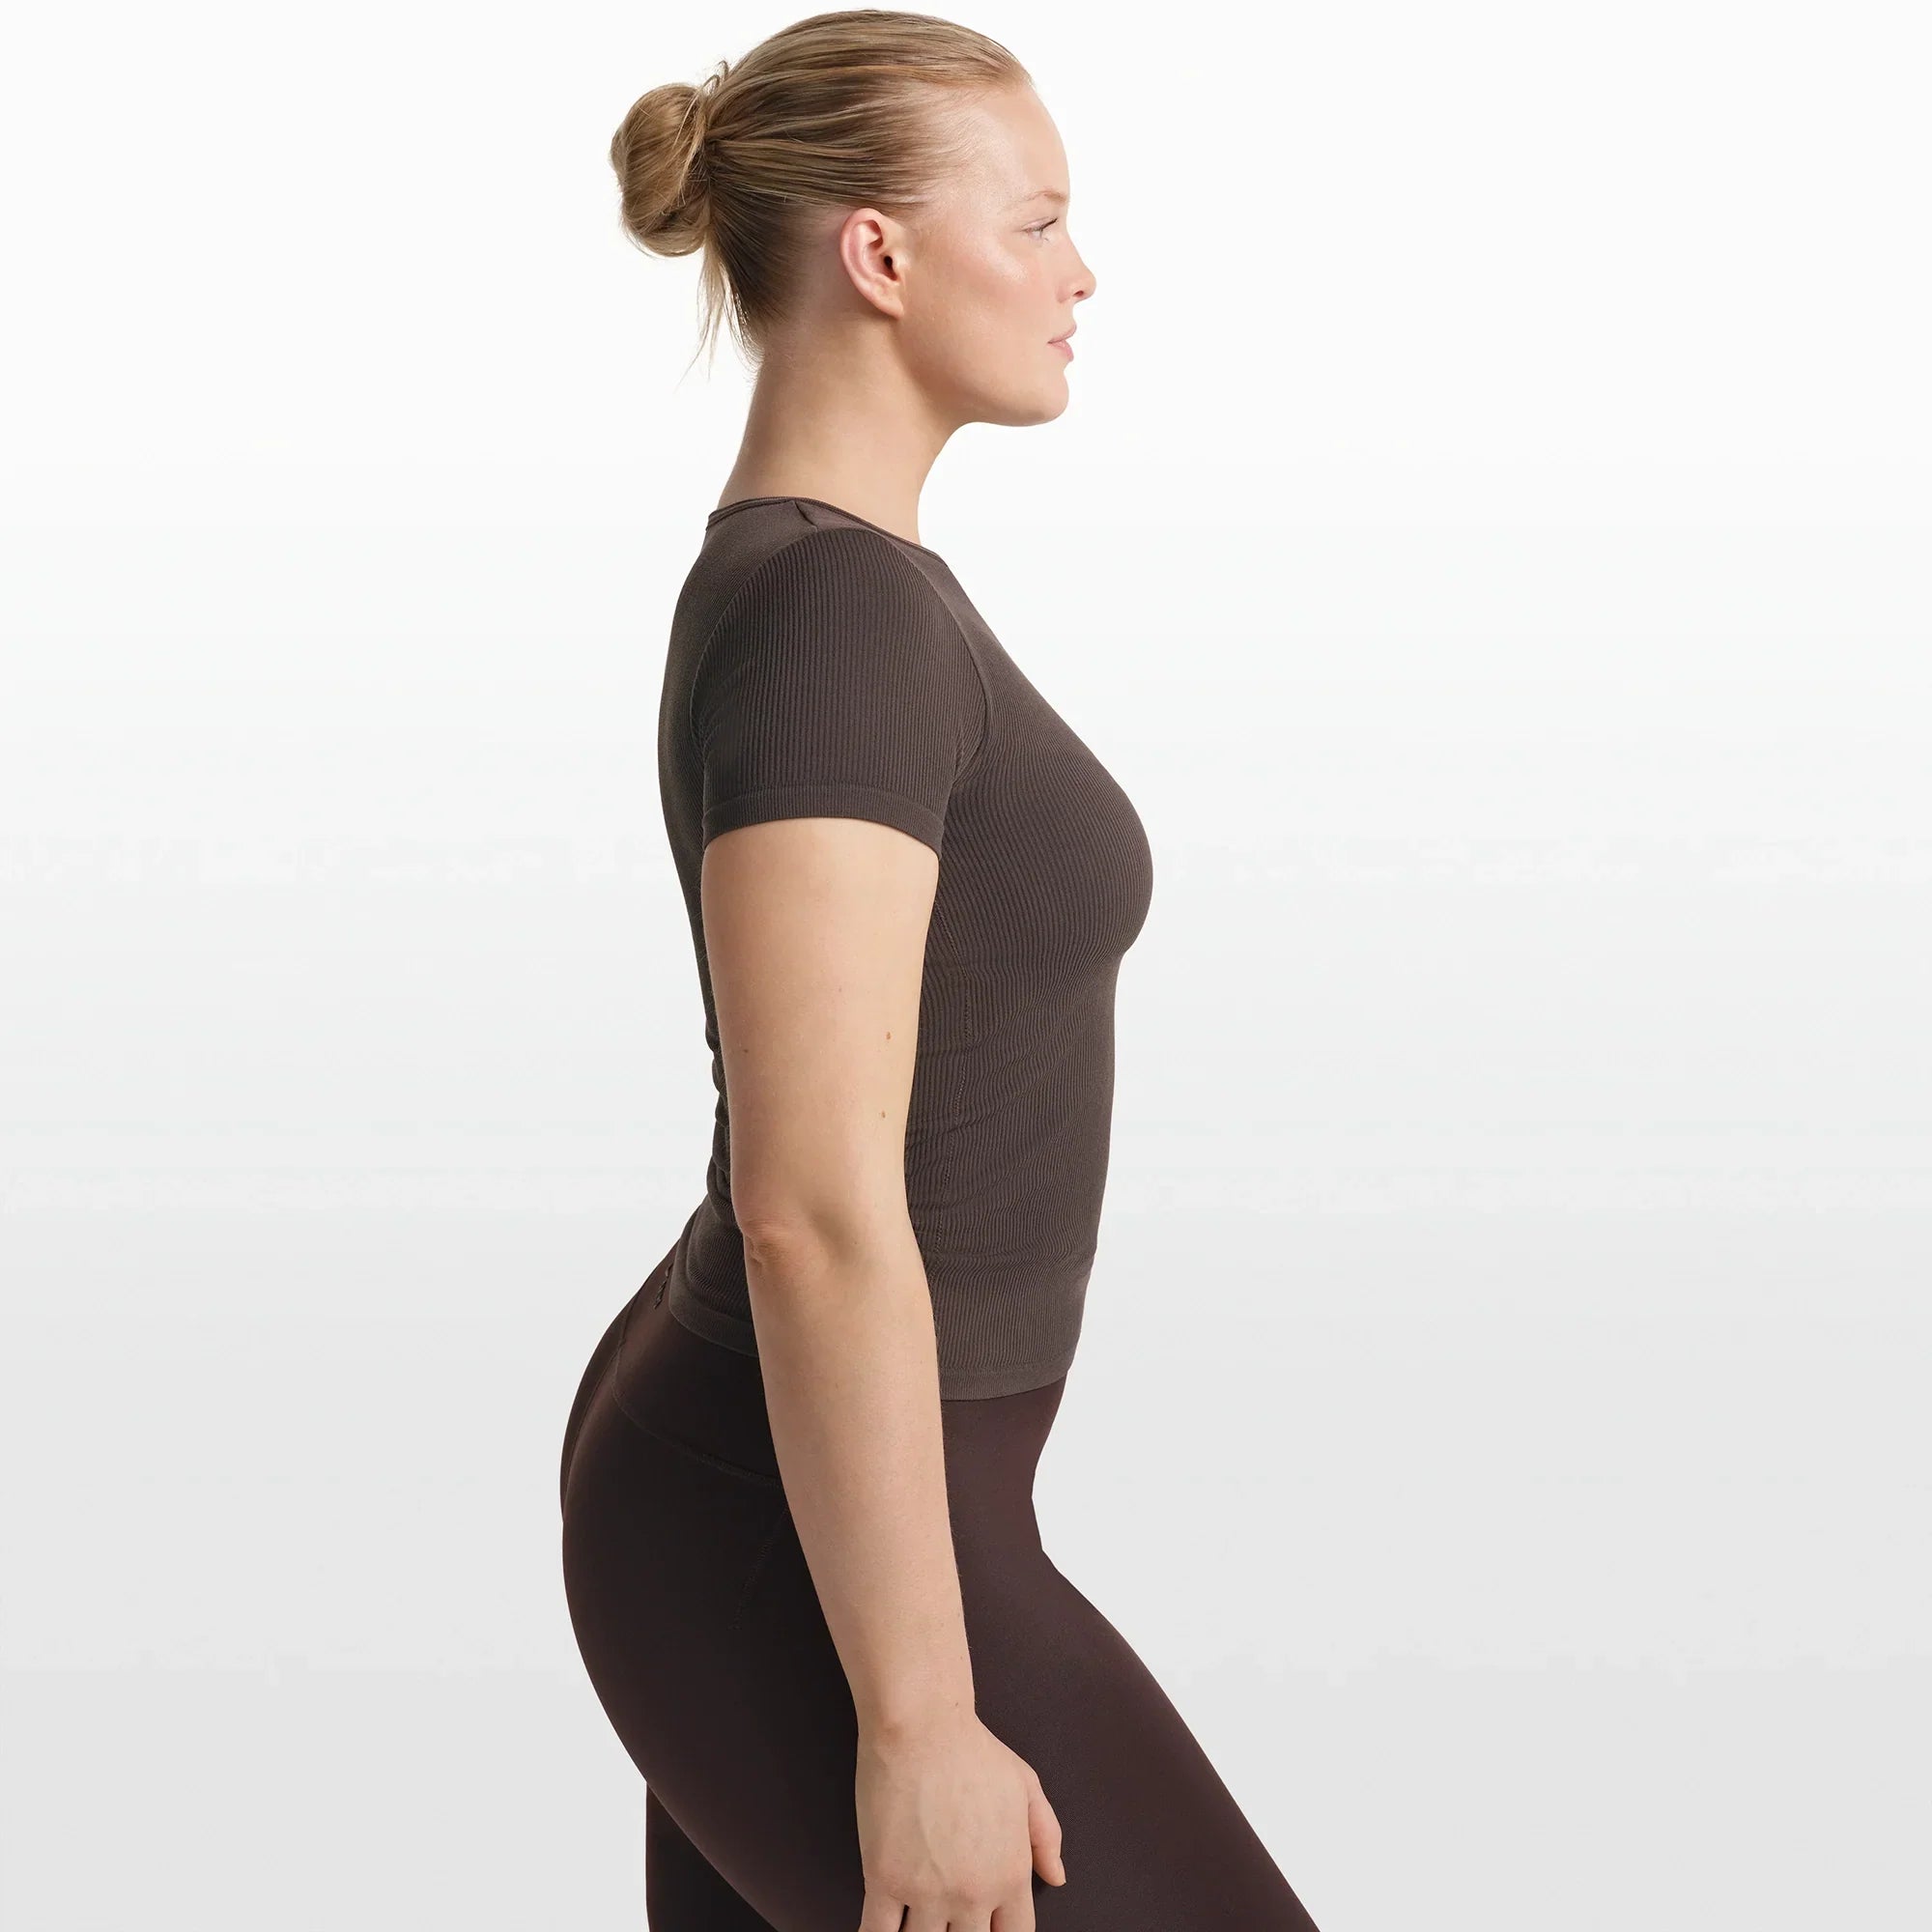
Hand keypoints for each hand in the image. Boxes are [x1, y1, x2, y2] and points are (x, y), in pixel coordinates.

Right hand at [855, 1705, 1066, 1928]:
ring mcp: (927, 1891)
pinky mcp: (884, 1879)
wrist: (923, 1726)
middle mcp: (972, 1893)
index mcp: (1010, 1875)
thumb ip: (1046, 1836)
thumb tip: (1056, 1875)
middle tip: (948, 1923)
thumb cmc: (973, 1750)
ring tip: (915, 1921)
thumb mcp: (1026, 1786)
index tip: (985, 1929)